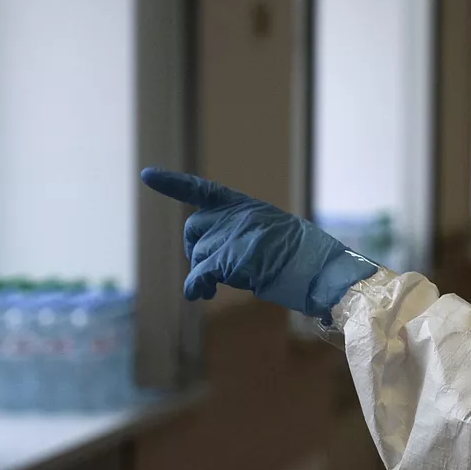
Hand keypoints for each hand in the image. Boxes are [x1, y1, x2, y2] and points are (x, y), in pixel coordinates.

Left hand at [140, 169, 379, 319]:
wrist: (323, 271)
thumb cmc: (309, 261)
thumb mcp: (276, 235)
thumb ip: (245, 236)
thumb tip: (218, 261)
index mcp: (248, 207)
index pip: (204, 190)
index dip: (174, 183)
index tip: (148, 176)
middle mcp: (236, 216)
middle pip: (194, 228)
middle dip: (194, 250)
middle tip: (207, 272)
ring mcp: (232, 236)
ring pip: (196, 254)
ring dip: (202, 273)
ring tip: (214, 289)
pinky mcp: (228, 260)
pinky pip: (198, 273)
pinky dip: (196, 285)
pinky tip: (201, 294)